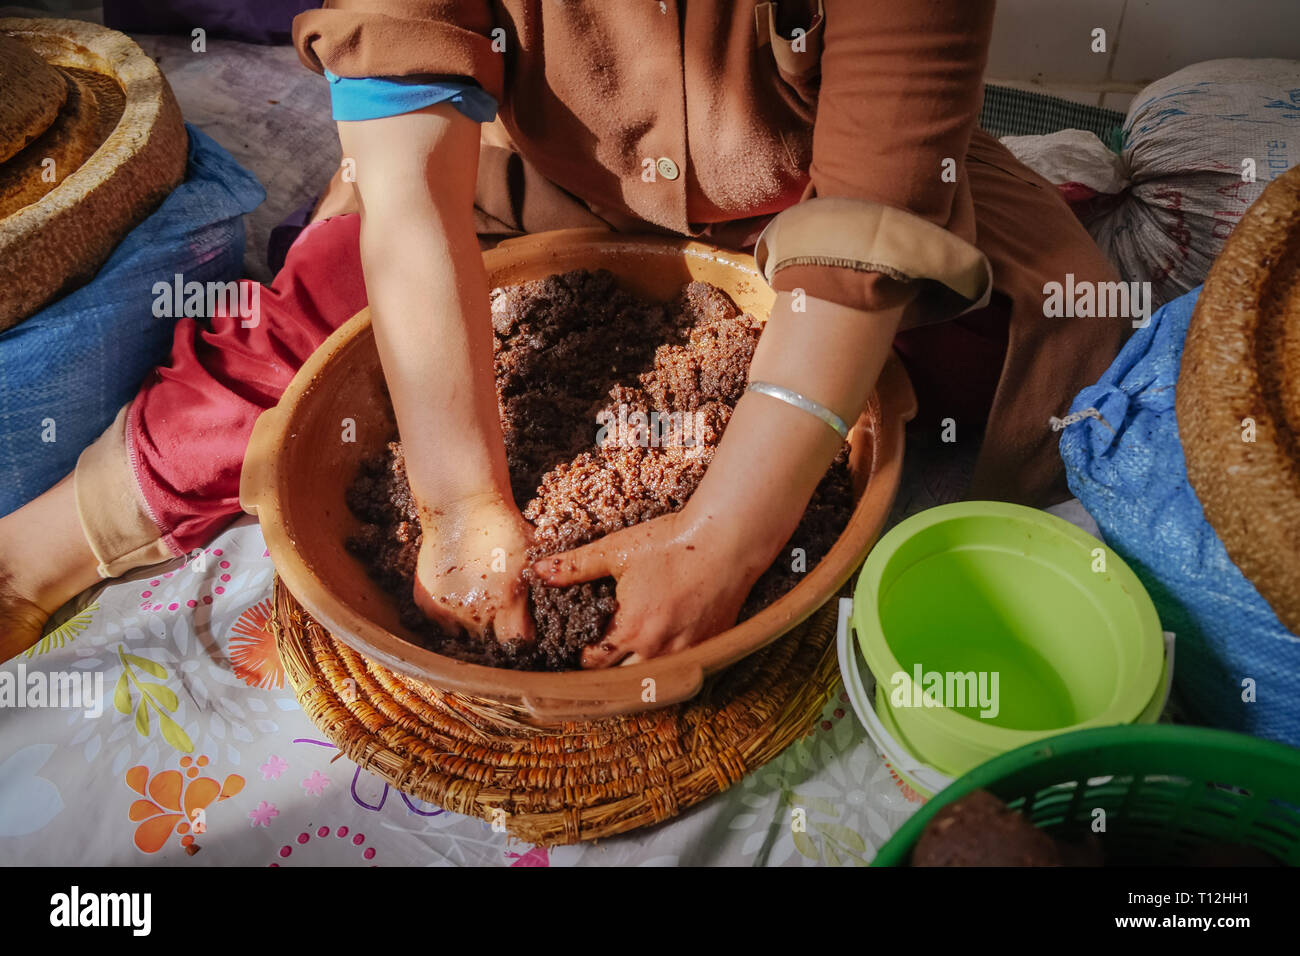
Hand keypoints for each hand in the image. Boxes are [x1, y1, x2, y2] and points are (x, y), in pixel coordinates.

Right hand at [413, 492, 535, 643]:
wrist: (462, 505)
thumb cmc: (505, 526)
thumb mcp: (535, 553)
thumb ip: (546, 582)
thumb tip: (566, 597)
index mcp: (506, 605)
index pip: (517, 643)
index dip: (523, 635)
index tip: (524, 624)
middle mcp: (476, 615)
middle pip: (490, 639)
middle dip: (498, 627)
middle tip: (501, 605)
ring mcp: (448, 610)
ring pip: (465, 633)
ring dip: (474, 622)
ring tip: (481, 597)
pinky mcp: (427, 602)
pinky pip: (442, 622)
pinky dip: (451, 613)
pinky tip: (461, 593)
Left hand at [531, 506, 775, 665]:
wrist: (727, 543)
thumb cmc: (670, 543)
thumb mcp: (616, 551)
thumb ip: (575, 566)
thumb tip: (539, 571)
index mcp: (630, 630)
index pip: (593, 664)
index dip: (582, 658)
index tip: (578, 649)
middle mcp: (657, 650)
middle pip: (621, 680)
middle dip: (607, 673)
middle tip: (599, 660)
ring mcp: (687, 653)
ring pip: (653, 679)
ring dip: (637, 673)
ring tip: (626, 661)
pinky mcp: (710, 647)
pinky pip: (681, 670)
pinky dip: (668, 667)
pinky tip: (661, 653)